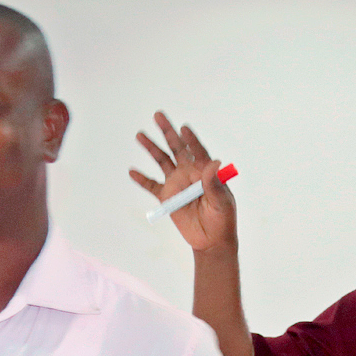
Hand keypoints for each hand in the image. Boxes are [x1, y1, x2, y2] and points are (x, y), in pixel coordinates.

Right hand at [130, 111, 237, 255]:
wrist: (211, 240)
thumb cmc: (222, 219)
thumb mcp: (221, 201)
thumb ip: (215, 183)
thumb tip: (215, 161)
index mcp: (205, 171)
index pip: (197, 151)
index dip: (191, 140)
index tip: (184, 129)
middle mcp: (189, 173)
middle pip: (177, 148)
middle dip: (168, 132)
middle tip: (158, 115)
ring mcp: (177, 184)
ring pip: (162, 162)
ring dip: (152, 148)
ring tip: (140, 135)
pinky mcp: (167, 198)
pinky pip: (152, 186)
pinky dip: (142, 179)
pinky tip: (132, 172)